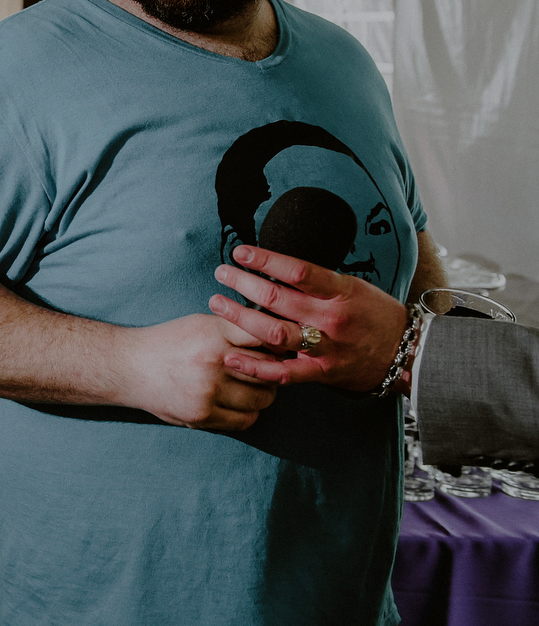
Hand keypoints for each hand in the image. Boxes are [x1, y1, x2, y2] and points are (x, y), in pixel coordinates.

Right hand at [117, 314, 281, 430]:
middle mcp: (212, 362)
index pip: (266, 338)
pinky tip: (239, 402)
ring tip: (253, 386)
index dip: (279, 344)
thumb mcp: (201, 323)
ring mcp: (207, 392)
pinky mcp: (201, 416)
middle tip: (269, 369)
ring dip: (264, 394)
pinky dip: (249, 413)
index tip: (280, 348)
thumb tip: (280, 339)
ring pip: (262, 398)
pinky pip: (245, 420)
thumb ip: (236, 328)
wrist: (130, 367)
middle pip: (269, 371)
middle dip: (273, 371)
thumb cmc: (170, 341)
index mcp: (214, 334)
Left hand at [209, 245, 406, 390]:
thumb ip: (318, 282)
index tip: (240, 252)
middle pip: (279, 298)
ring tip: (217, 304)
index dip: (266, 260)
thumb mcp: (353, 287)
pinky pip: (284, 372)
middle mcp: (331, 319)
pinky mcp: (322, 372)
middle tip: (221, 273)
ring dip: (241, 318)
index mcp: (341, 292)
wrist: (408, 354)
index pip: (298, 271)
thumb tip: (276, 267)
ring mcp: (326, 347)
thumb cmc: (375, 314)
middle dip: (244, 283)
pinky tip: (231, 356)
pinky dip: (256, 367)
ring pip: (275, 332)